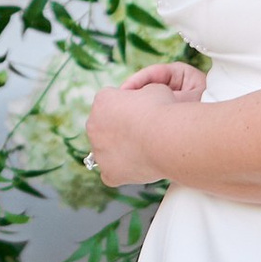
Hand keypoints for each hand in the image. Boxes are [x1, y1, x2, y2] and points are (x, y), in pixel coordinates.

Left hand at [87, 61, 204, 187]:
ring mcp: (99, 151)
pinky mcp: (108, 173)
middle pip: (103, 127)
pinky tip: (138, 166)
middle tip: (142, 133)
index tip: (142, 112)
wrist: (167, 138)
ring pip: (106, 150)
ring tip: (144, 150)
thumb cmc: (163, 111)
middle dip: (118, 129)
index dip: (128, 107)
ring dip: (119, 150)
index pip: (110, 101)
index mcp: (102, 100)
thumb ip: (142, 93)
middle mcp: (93, 125)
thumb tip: (144, 98)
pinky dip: (122, 171)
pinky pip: (111, 173)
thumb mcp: (155, 88)